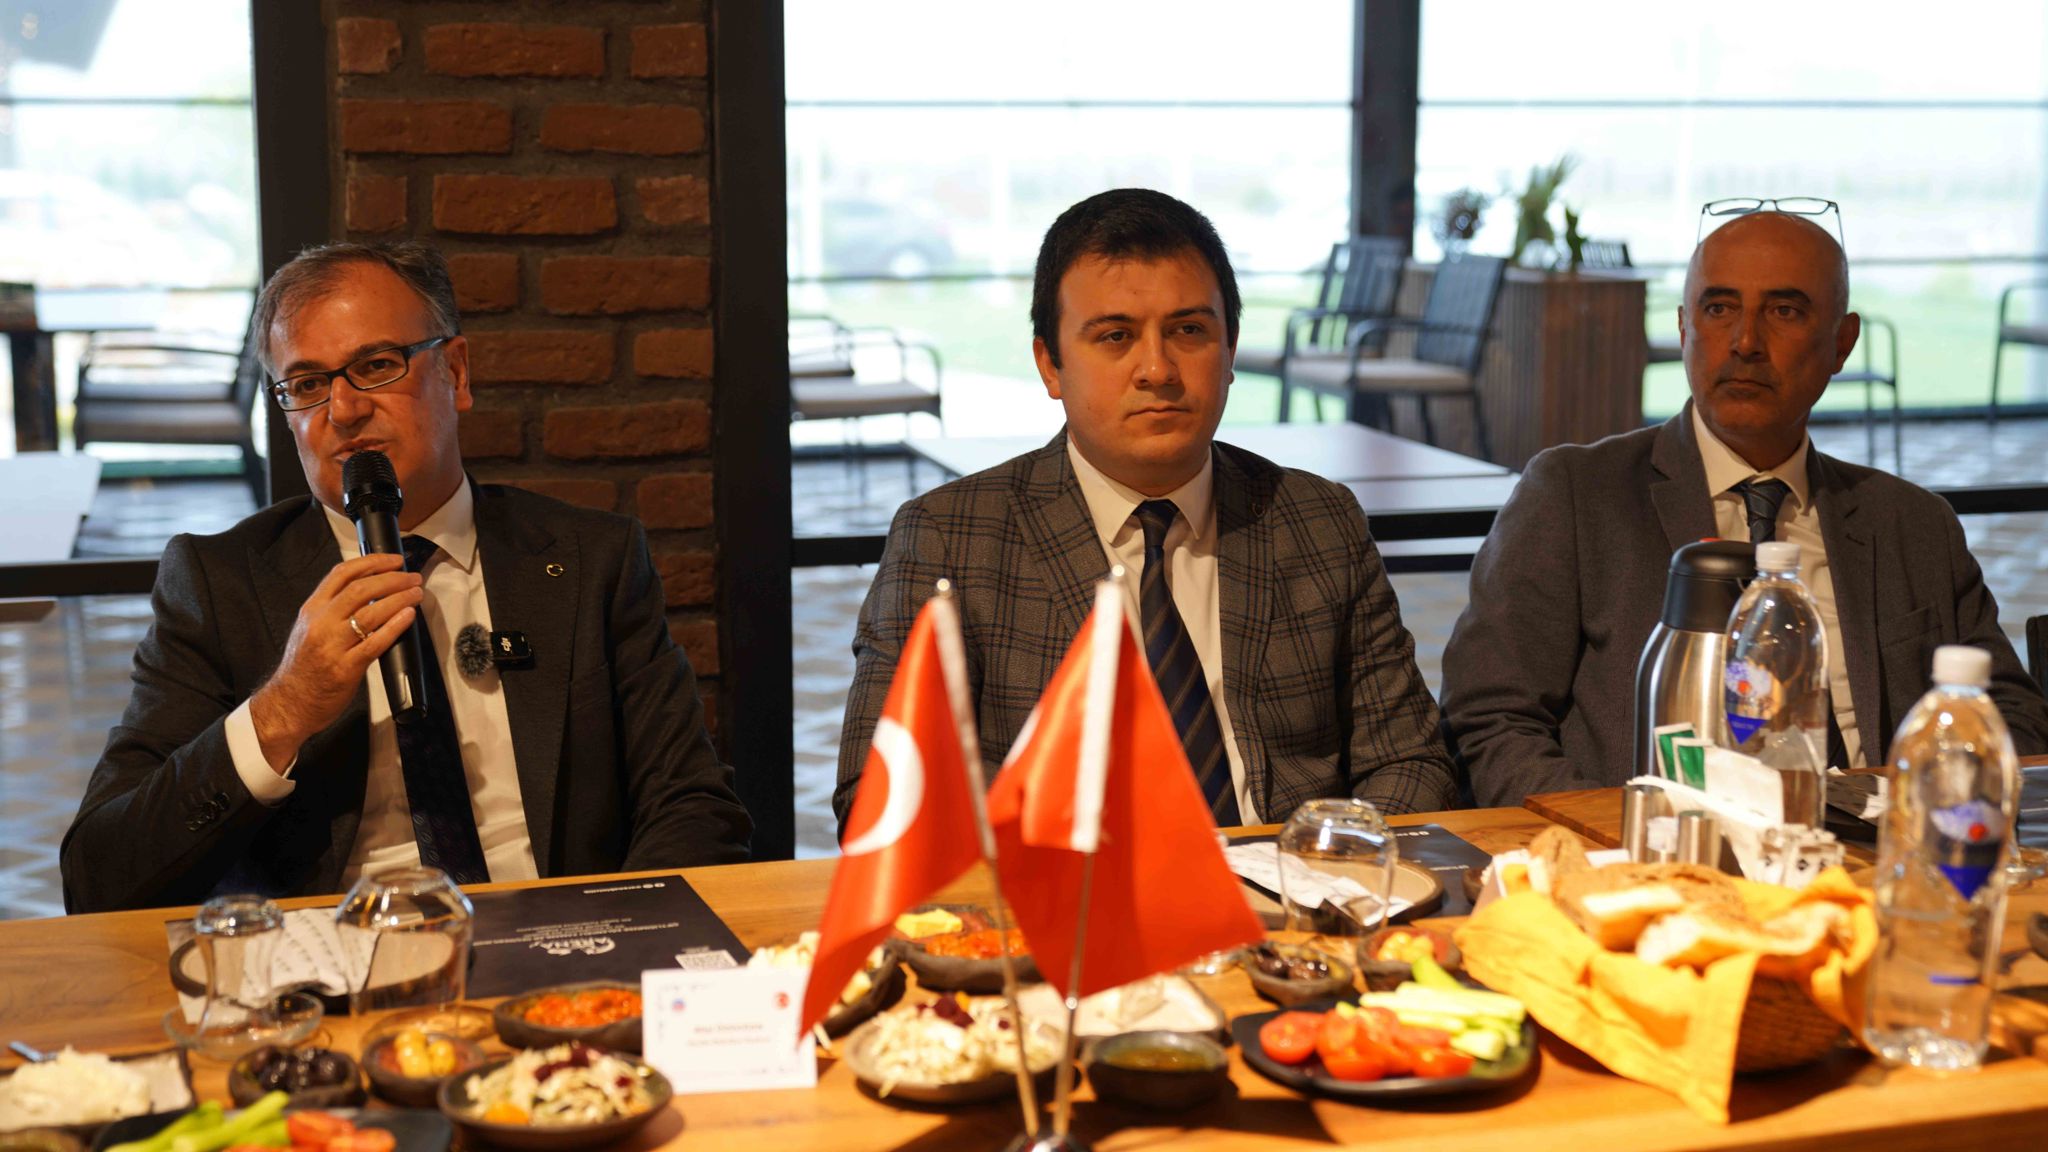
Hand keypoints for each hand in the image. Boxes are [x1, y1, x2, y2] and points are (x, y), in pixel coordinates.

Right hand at [249, 553, 423, 770]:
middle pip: (361, 589)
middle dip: (392, 579)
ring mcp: (333, 645)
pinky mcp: (346, 668)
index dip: (372, 562)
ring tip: (416, 593)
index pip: (342, 573)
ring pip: (371, 612)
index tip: (394, 560)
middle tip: (413, 577)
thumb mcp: (310, 627)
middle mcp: (321, 623)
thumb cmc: (304, 666)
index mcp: (312, 609)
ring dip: (399, 598)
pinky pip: (375, 642)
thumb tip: (369, 589)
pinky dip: (395, 626)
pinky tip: (408, 616)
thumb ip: (333, 608)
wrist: (290, 702)